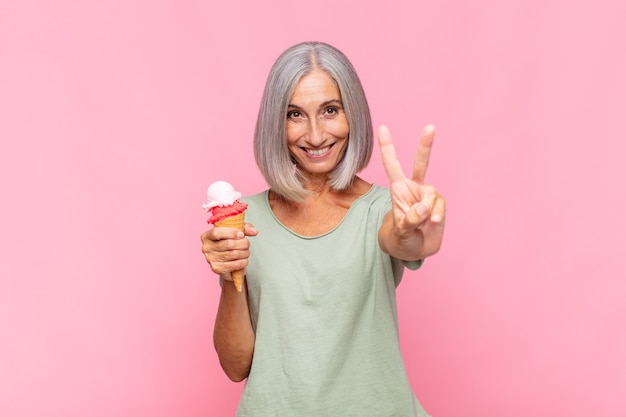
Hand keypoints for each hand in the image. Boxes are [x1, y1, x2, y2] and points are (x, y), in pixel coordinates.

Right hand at [200, 223, 257, 280]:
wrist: (228, 264)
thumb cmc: (230, 244)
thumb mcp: (236, 232)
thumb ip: (245, 228)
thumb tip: (254, 231)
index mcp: (207, 236)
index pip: (216, 233)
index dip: (231, 233)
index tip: (241, 234)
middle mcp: (206, 248)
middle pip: (228, 244)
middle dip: (243, 243)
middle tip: (247, 244)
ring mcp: (211, 259)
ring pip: (234, 254)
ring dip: (245, 253)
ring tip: (246, 252)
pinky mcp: (217, 269)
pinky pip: (235, 264)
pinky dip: (243, 262)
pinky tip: (244, 260)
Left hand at [378, 124, 445, 257]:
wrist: (416, 249)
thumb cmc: (402, 238)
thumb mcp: (401, 232)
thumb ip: (410, 220)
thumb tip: (424, 208)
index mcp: (398, 189)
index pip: (392, 165)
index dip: (387, 147)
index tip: (382, 128)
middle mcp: (414, 188)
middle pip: (420, 163)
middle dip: (426, 145)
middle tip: (430, 127)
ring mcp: (427, 195)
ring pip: (432, 195)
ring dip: (428, 210)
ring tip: (423, 223)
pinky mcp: (439, 204)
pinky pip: (440, 207)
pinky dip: (437, 215)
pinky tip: (433, 223)